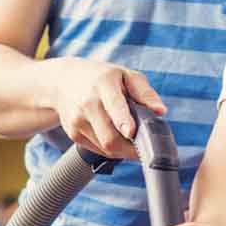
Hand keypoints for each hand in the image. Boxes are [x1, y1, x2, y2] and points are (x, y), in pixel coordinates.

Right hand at [48, 57, 165, 158]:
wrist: (64, 81)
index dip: (123, 120)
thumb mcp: (127, 75)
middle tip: (147, 146)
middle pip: (109, 136)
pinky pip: (98, 150)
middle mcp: (87, 103)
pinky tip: (116, 136)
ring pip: (105, 148)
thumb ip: (145, 93)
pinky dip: (111, 148)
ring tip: (133, 139)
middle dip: (132, 147)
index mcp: (104, 84)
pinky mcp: (73, 134)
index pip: (113, 105)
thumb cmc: (103, 78)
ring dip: (124, 149)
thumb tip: (161, 111)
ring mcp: (77, 121)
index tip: (131, 132)